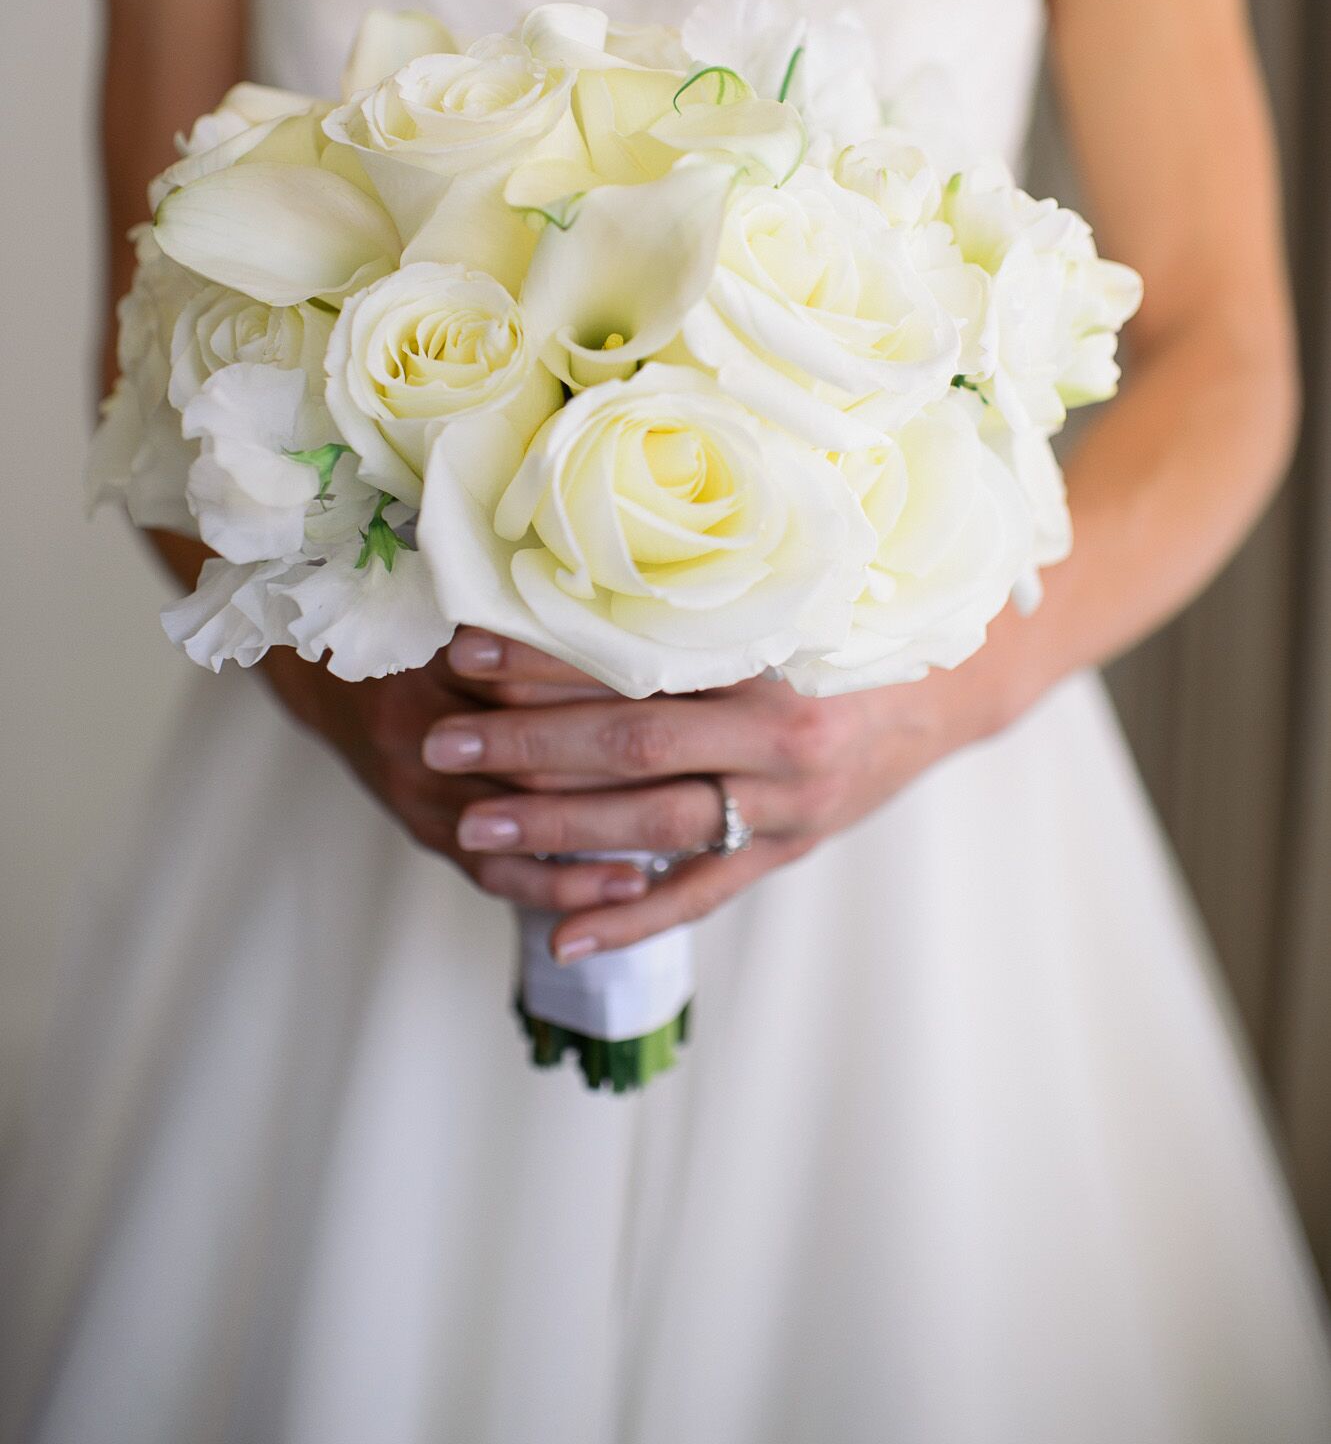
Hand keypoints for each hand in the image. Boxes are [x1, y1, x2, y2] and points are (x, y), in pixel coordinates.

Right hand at [259, 642, 651, 912]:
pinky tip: (622, 890)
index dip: (606, 700)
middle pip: (530, 763)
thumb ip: (530, 622)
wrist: (326, 676)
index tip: (680, 709)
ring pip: (518, 826)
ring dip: (596, 843)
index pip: (531, 691)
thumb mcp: (462, 610)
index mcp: (433, 665)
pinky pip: (495, 872)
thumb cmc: (411, 631)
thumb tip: (634, 619)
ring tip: (674, 853)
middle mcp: (418, 732)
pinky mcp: (423, 830)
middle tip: (695, 787)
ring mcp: (417, 791)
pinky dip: (559, 884)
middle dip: (616, 778)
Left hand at [427, 627, 1025, 962]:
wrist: (949, 690)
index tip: (467, 655)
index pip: (640, 662)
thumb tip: (576, 580)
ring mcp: (788, 804)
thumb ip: (699, 605)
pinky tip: (563, 938)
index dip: (548, 659)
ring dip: (561, 830)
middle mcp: (782, 735)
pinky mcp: (788, 852)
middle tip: (441, 746)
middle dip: (529, 745)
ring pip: (659, 824)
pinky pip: (703, 893)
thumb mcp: (788, 600)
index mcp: (774, 655)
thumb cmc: (849, 630)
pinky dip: (633, 919)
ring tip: (475, 828)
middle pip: (636, 744)